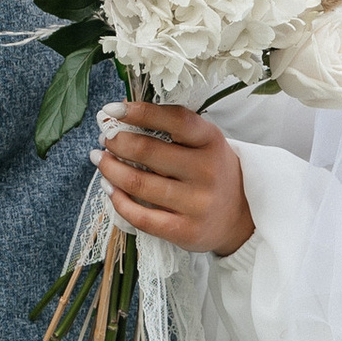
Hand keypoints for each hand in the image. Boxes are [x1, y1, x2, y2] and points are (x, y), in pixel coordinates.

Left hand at [97, 102, 252, 257]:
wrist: (241, 216)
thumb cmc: (212, 172)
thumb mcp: (204, 144)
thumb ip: (172, 128)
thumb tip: (121, 112)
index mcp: (211, 141)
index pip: (174, 119)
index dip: (140, 112)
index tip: (112, 110)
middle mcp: (207, 171)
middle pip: (148, 151)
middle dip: (117, 142)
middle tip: (105, 138)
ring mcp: (197, 203)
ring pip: (139, 183)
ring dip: (110, 169)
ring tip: (100, 159)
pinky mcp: (185, 231)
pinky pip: (141, 216)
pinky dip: (118, 200)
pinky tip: (110, 188)